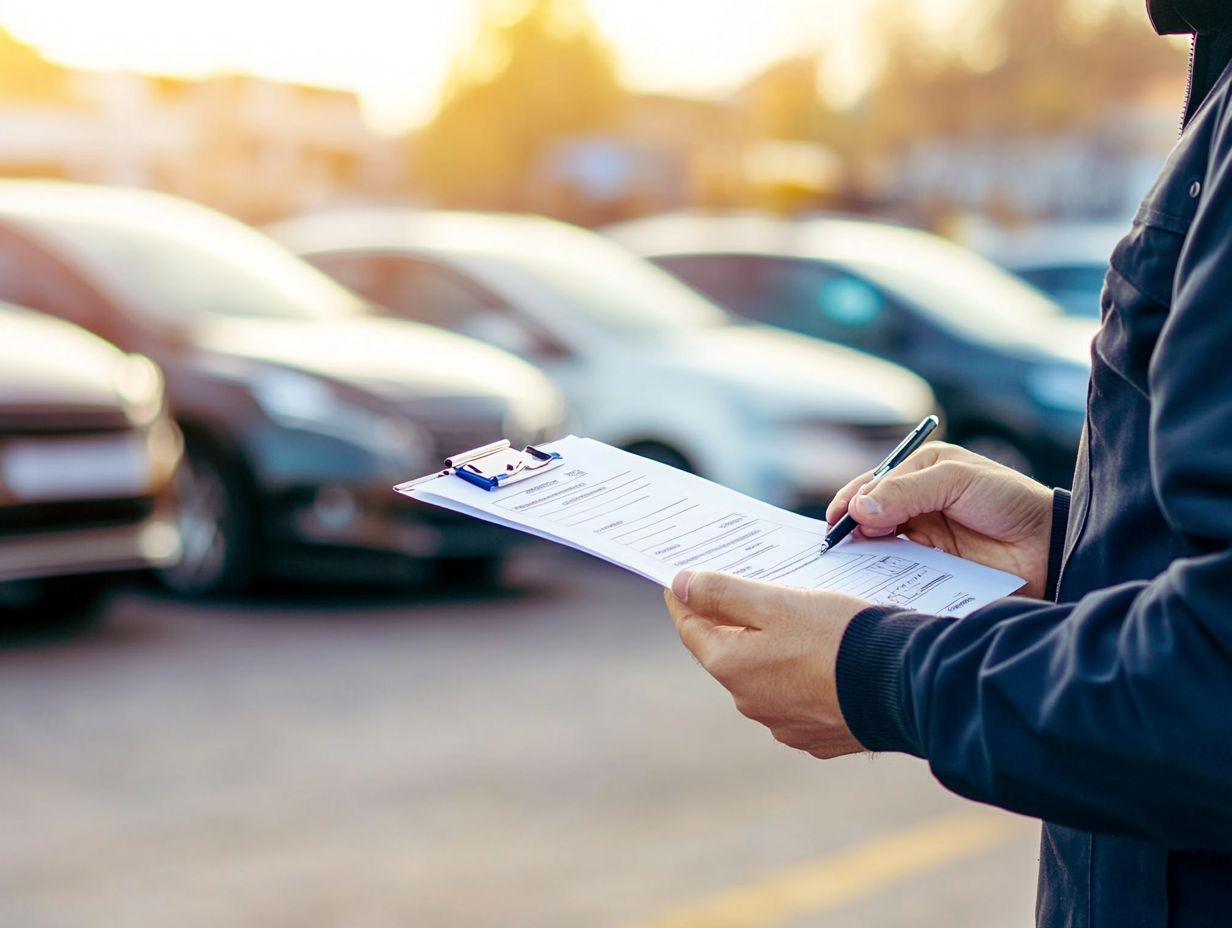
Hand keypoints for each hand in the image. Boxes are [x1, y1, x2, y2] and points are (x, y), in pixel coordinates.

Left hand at [664, 570, 868, 757]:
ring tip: (795, 621)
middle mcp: (750, 703)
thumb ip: (723, 593)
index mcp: (732, 667)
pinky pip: (798, 698)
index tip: (682, 581)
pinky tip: (824, 657)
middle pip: (728, 652)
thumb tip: (679, 585)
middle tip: (744, 590)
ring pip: (765, 676)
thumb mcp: (777, 602)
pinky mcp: (818, 735)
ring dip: (771, 650)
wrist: (906, 687)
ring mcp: (784, 724)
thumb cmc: (841, 637)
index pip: (690, 628)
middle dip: (732, 621)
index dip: (685, 599)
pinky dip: (802, 676)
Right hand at [826, 442, 1054, 597]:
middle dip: (851, 526)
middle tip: (843, 542)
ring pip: (877, 545)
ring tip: (853, 560)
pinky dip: (883, 575)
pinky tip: (874, 579)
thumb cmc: (1008, 500)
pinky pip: (897, 571)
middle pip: (867, 515)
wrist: (1049, 547)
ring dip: (863, 553)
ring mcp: (921, 538)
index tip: (841, 519)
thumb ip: (906, 491)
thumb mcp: (956, 480)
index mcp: (920, 472)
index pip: (872, 484)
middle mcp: (915, 504)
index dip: (852, 500)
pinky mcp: (929, 569)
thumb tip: (859, 509)